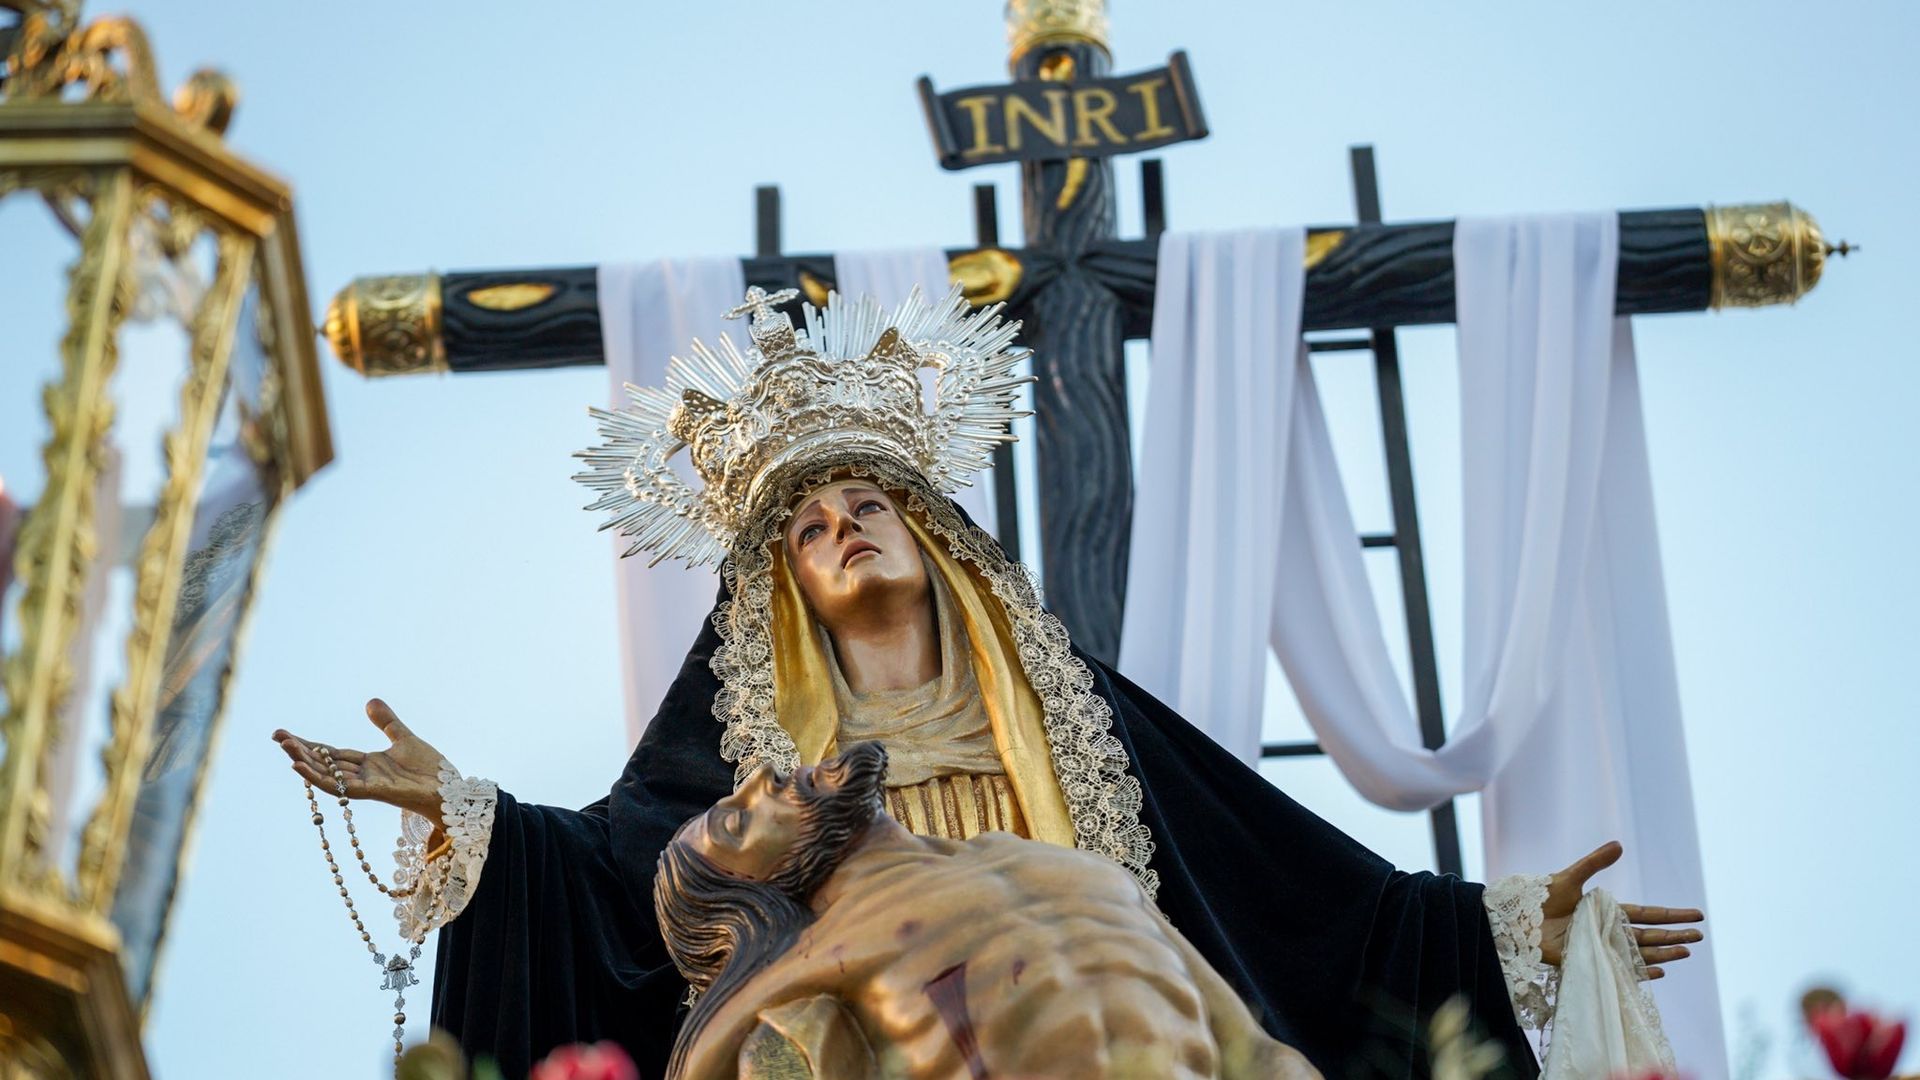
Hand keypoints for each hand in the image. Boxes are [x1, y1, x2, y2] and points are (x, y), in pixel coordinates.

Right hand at [272, 699, 451, 827]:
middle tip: (276, 736)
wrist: (449, 789)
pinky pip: (340, 786)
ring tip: (285, 748)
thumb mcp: (404, 737)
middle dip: (300, 750)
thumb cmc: (429, 769)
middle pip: (324, 762)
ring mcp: (365, 784)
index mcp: (366, 763)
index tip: (286, 734)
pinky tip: (303, 767)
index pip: (331, 752)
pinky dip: (320, 778)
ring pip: (327, 774)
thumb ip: (386, 722)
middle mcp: (361, 775)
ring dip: (305, 762)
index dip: (309, 744)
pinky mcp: (372, 792)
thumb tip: (369, 701)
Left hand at [1541, 841, 1702, 980]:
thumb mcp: (1570, 877)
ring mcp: (1600, 947)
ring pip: (1640, 952)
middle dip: (1674, 935)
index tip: (1696, 914)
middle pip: (1648, 934)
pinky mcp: (1589, 962)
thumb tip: (1619, 844)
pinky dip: (1640, 971)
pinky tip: (1660, 972)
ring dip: (1663, 953)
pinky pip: (1621, 970)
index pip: (1647, 914)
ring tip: (1687, 952)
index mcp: (1607, 910)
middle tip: (1699, 936)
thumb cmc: (1541, 898)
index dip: (1670, 915)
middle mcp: (1608, 930)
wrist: (1517, 920)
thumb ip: (1594, 862)